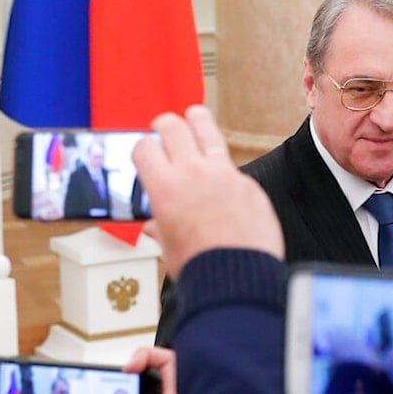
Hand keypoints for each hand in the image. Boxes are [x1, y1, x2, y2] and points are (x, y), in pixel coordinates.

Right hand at [132, 105, 284, 278]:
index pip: (144, 147)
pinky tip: (223, 178)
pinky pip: (234, 168)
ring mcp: (224, 174)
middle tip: (164, 127)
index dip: (142, 148)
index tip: (146, 150)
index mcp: (164, 187)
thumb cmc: (201, 266)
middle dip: (165, 124)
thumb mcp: (168, 247)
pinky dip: (225, 170)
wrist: (238, 278)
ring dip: (198, 121)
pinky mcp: (249, 184)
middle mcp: (193, 172)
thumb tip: (155, 226)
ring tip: (194, 116)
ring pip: (209, 131)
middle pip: (173, 127)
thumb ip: (161, 227)